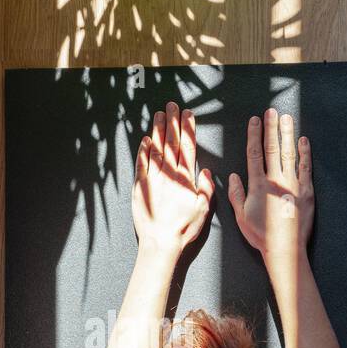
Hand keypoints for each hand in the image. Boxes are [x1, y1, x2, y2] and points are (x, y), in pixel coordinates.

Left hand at [132, 102, 214, 256]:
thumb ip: (206, 188)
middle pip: (171, 142)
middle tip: (172, 105)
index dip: (188, 129)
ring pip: (156, 149)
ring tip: (159, 114)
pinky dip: (143, 151)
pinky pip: (141, 164)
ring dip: (157, 130)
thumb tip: (206, 171)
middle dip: (172, 122)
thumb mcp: (204, 210)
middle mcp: (169, 175)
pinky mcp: (140, 187)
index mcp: (186, 179)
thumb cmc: (183, 229)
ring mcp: (153, 179)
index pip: (188, 147)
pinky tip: (145, 140)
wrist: (160, 242)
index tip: (188, 114)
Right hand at [228, 109, 313, 258]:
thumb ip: (237, 194)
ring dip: (287, 134)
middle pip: (272, 148)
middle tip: (271, 111)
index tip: (255, 120)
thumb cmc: (260, 235)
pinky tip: (303, 140)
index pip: (254, 153)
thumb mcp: (241, 216)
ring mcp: (293, 184)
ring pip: (290, 153)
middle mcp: (275, 180)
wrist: (284, 248)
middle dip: (271, 128)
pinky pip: (306, 167)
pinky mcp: (306, 191)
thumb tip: (234, 176)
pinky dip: (305, 153)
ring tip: (287, 118)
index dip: (254, 135)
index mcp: (258, 185)